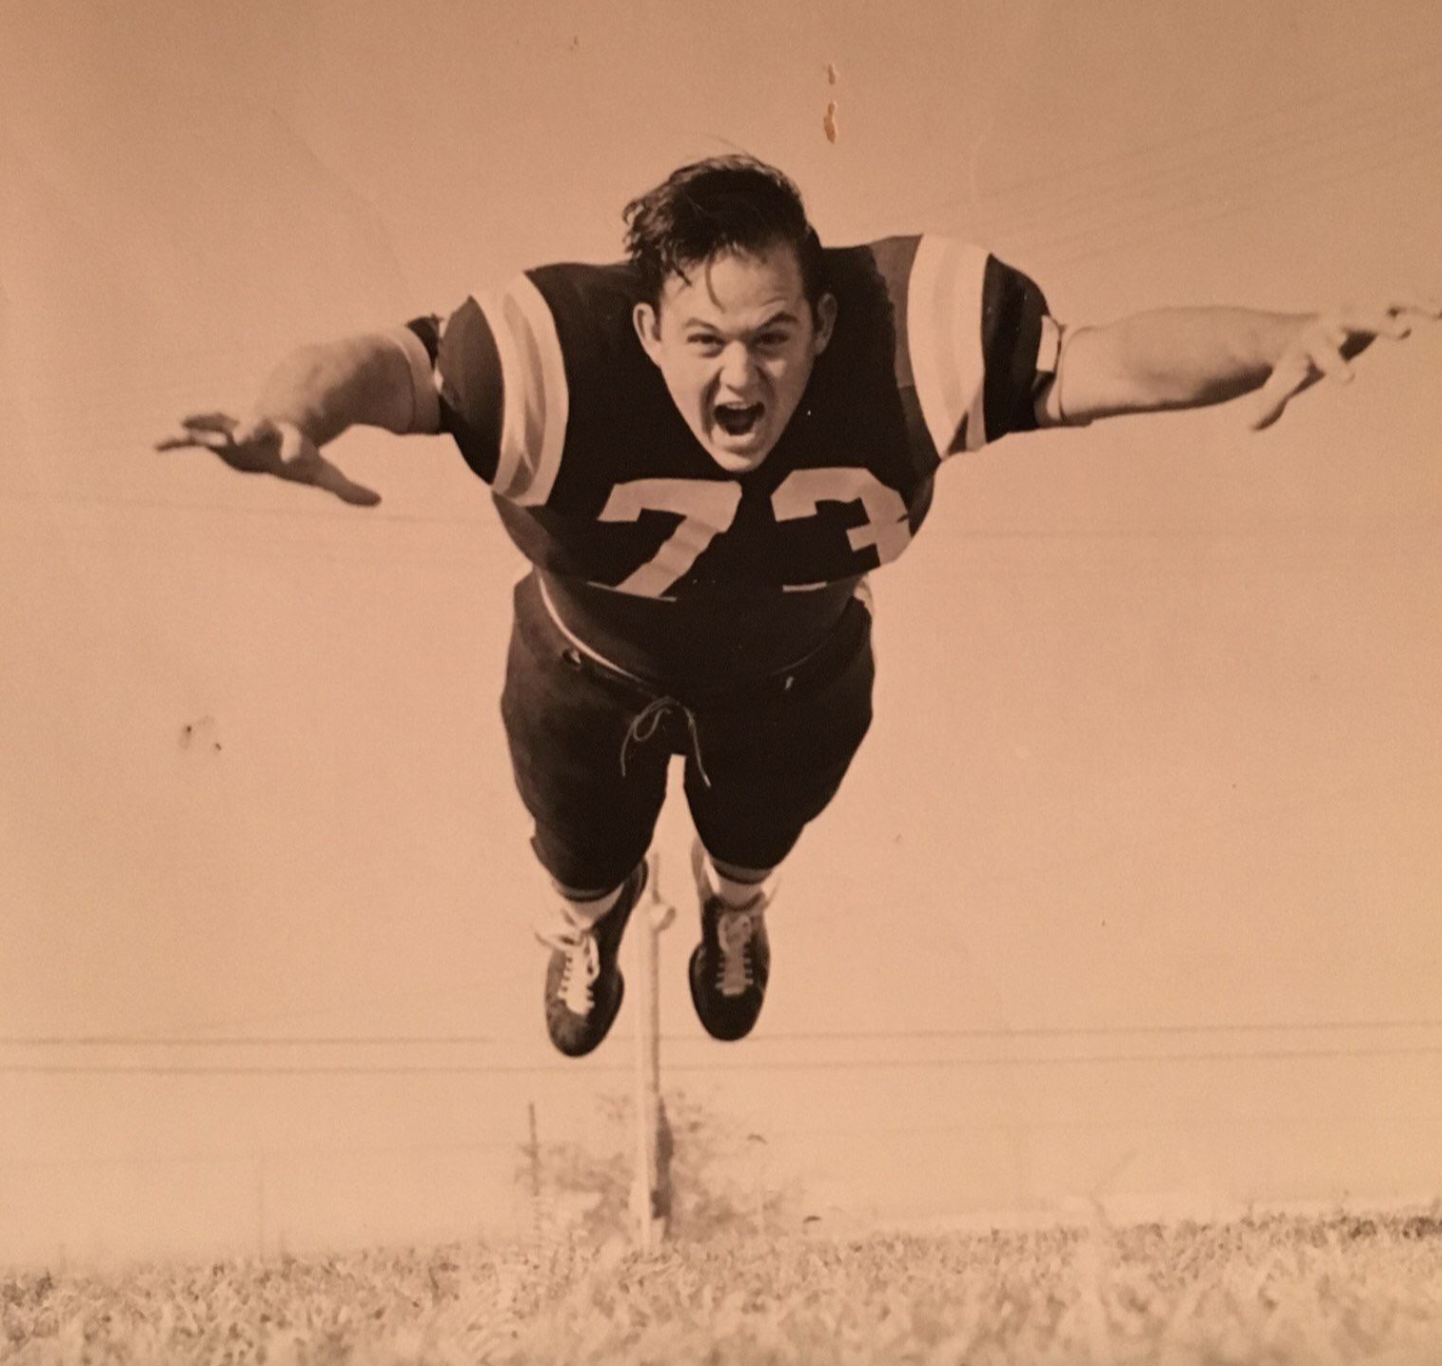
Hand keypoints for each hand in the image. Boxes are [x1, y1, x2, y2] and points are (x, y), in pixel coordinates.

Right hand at [155, 413, 380, 506]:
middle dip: (249, 428)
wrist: (271, 429)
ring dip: (203, 424)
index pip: (298, 444)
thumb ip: (347, 488)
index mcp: (289, 438)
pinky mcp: (215, 435)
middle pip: (256, 426)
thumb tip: (378, 500)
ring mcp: (235, 428)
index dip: (298, 450)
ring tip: (182, 422)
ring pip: (218, 422)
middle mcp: (261, 429)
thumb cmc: (296, 454)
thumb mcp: (321, 472)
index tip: (298, 458)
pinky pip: (193, 437)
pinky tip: (156, 445)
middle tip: (241, 432)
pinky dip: (176, 440)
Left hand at [1244, 297, 1440, 430]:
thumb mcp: (1283, 380)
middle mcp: (1336, 321)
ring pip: (1384, 301)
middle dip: (1378, 323)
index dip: (1334, 363)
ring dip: (1409, 303)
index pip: (1321, 350)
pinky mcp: (1376, 309)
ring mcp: (1358, 312)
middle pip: (1356, 317)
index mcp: (1311, 341)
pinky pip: (1401, 300)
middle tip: (1402, 333)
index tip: (1350, 380)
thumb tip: (1251, 426)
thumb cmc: (1295, 362)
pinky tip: (1440, 311)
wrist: (1300, 335)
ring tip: (1436, 311)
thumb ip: (1271, 402)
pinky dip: (1421, 301)